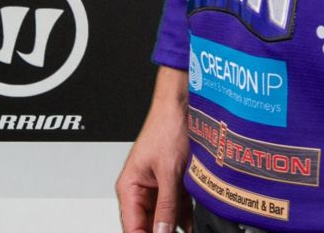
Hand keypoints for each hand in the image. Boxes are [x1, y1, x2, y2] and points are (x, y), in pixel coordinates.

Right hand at [116, 66, 192, 232]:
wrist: (183, 104)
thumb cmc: (167, 125)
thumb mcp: (168, 171)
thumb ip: (166, 206)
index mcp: (129, 186)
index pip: (132, 227)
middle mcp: (141, 188)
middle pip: (148, 224)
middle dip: (162, 232)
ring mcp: (158, 185)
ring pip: (165, 217)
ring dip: (174, 225)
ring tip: (188, 231)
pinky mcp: (174, 181)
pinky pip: (177, 206)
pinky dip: (185, 215)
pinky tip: (193, 224)